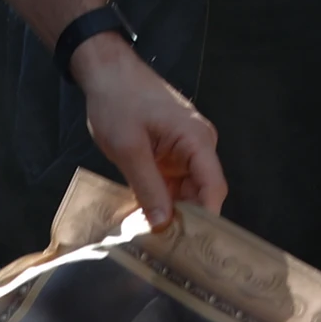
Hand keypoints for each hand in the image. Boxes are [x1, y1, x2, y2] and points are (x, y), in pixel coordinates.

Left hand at [69, 33, 225, 229]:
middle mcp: (198, 145)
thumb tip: (163, 223)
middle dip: (185, 220)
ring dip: (170, 212)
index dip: (206, 219)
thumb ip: (148, 187)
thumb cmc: (118, 100)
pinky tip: (144, 219)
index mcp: (197, 140)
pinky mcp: (169, 154)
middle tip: (164, 248)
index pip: (213, 188)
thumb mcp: (129, 149)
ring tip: (151, 238)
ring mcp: (184, 150)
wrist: (106, 73)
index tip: (191, 245)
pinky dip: (160, 200)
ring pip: (185, 192)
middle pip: (201, 194)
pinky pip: (171, 184)